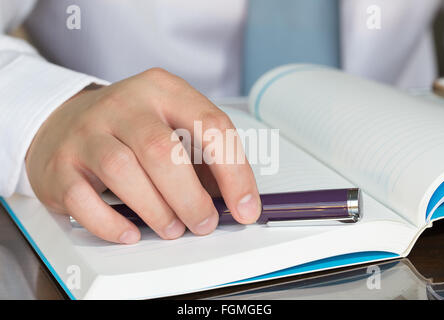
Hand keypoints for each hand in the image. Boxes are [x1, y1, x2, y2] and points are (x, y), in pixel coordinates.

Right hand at [25, 68, 260, 242]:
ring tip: (172, 228)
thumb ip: (203, 158)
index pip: (210, 126)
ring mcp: (87, 133)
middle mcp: (124, 105)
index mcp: (162, 90)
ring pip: (124, 172)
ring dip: (156, 211)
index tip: (245, 206)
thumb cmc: (128, 128)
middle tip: (204, 223)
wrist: (65, 122)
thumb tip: (235, 200)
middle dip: (191, 198)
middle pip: (163, 151)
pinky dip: (111, 224)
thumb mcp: (171, 125)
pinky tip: (130, 232)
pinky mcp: (60, 165)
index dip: (234, 172)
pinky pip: (84, 199)